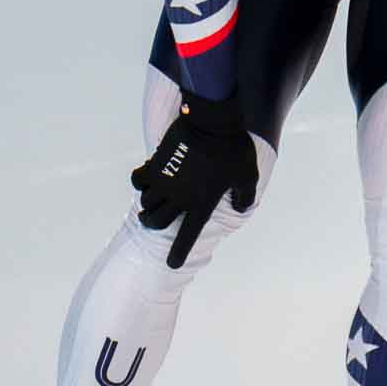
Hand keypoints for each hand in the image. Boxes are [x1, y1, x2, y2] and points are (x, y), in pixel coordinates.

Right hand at [130, 92, 257, 268]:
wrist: (212, 120)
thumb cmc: (233, 148)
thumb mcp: (248, 175)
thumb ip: (245, 196)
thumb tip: (242, 209)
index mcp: (202, 203)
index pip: (188, 235)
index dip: (179, 253)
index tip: (172, 265)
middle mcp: (179, 197)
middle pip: (155, 222)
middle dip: (153, 224)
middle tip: (154, 219)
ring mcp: (164, 181)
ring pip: (145, 203)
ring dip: (148, 204)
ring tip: (156, 198)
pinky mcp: (154, 164)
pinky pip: (138, 181)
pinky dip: (140, 183)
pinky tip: (148, 178)